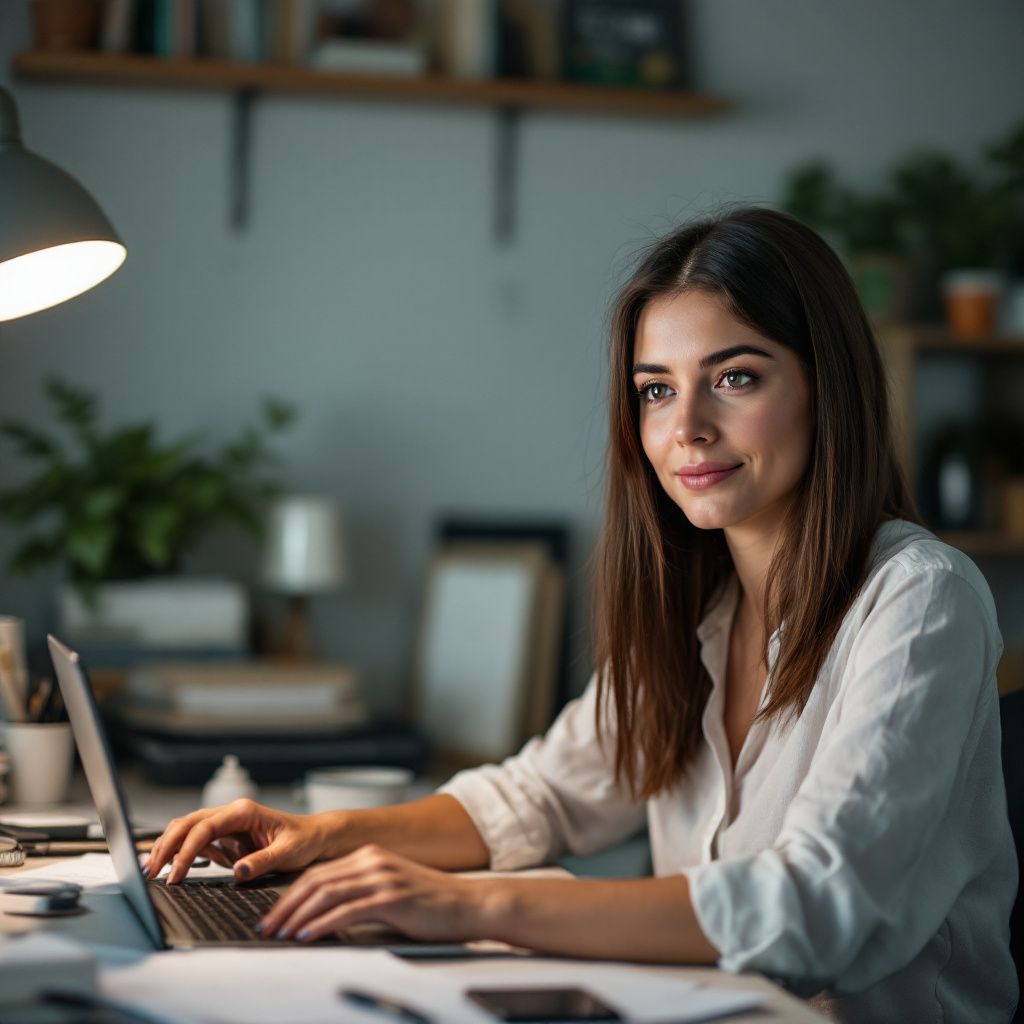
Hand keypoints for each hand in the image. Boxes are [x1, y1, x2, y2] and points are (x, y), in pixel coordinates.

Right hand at [142, 799, 330, 884]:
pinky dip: (181, 852)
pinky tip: (172, 867)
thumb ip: (262, 861)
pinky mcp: (226, 837)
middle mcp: (232, 813)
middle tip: (151, 871)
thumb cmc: (304, 840)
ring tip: (153, 870)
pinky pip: (197, 841)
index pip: (205, 827)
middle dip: (167, 845)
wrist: (315, 837)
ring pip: (188, 828)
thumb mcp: (288, 853)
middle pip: (188, 823)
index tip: (175, 874)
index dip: (186, 850)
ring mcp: (227, 824)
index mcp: (244, 812)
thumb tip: (239, 870)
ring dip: (169, 846)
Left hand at [258, 844, 488, 943]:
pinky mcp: (391, 897)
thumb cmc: (432, 905)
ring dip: (296, 915)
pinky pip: (347, 910)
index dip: (288, 895)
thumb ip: (361, 894)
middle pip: (314, 880)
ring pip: (325, 893)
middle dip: (284, 905)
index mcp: (370, 856)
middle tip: (265, 927)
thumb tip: (324, 916)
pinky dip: (321, 923)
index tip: (271, 916)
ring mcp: (382, 877)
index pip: (317, 873)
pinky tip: (307, 936)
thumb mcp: (390, 891)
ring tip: (278, 934)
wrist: (469, 904)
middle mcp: (372, 861)